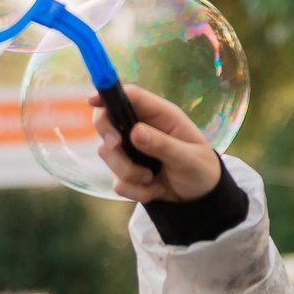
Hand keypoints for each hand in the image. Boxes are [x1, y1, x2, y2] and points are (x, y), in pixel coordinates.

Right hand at [95, 83, 223, 203]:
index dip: (109, 95)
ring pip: (108, 154)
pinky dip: (135, 190)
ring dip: (128, 172)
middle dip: (108, 135)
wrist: (200, 198)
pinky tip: (153, 190)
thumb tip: (135, 132)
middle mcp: (141, 128)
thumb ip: (163, 145)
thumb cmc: (201, 169)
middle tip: (117, 146)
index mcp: (160, 115)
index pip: (130, 96)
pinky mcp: (126, 172)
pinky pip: (117, 181)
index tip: (92, 102)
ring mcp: (131, 150)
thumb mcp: (189, 158)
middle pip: (107, 120)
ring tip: (152, 178)